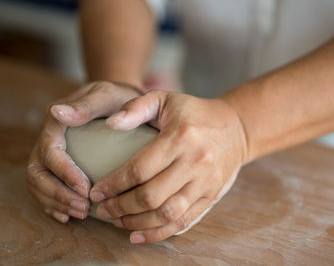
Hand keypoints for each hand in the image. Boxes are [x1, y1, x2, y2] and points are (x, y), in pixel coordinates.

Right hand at [26, 81, 140, 222]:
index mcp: (56, 121)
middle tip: (84, 207)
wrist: (116, 99)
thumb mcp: (105, 96)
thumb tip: (57, 112)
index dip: (64, 173)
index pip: (50, 151)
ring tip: (81, 212)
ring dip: (56, 202)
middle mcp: (47, 138)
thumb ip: (85, 106)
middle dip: (57, 194)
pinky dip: (52, 203)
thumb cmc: (114, 98)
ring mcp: (48, 152)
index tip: (85, 188)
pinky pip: (43, 187)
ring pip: (37, 182)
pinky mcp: (55, 164)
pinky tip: (67, 215)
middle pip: (37, 172)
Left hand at [90, 91, 246, 242]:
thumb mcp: (165, 99)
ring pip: (167, 214)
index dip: (114, 184)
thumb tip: (110, 125)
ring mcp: (206, 182)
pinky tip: (139, 235)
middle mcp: (195, 162)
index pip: (140, 169)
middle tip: (103, 210)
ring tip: (117, 222)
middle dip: (121, 207)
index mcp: (180, 137)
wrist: (236, 128)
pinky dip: (159, 233)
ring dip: (137, 223)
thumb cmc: (194, 112)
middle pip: (151, 196)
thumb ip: (135, 107)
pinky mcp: (212, 196)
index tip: (97, 192)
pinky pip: (184, 222)